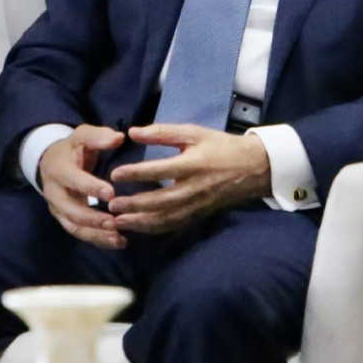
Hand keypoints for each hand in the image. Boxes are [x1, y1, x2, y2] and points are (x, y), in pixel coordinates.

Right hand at [38, 125, 126, 249]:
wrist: (50, 162)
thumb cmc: (72, 148)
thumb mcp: (82, 136)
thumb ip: (99, 136)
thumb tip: (119, 137)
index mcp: (58, 169)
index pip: (73, 180)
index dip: (90, 187)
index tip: (111, 193)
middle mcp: (54, 192)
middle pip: (70, 210)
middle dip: (92, 218)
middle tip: (114, 223)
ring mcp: (58, 209)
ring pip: (74, 226)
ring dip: (95, 235)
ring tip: (118, 239)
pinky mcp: (65, 219)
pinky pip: (79, 233)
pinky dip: (98, 240)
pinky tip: (118, 242)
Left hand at [108, 124, 271, 233]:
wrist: (252, 168)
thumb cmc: (220, 147)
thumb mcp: (194, 132)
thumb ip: (163, 132)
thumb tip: (133, 132)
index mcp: (192, 165)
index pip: (159, 170)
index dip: (136, 173)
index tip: (114, 174)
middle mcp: (193, 189)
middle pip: (159, 201)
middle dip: (133, 205)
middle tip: (111, 205)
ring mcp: (196, 206)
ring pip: (165, 219)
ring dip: (140, 222)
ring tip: (118, 222)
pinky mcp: (198, 216)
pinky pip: (173, 226)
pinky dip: (154, 230)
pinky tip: (138, 228)